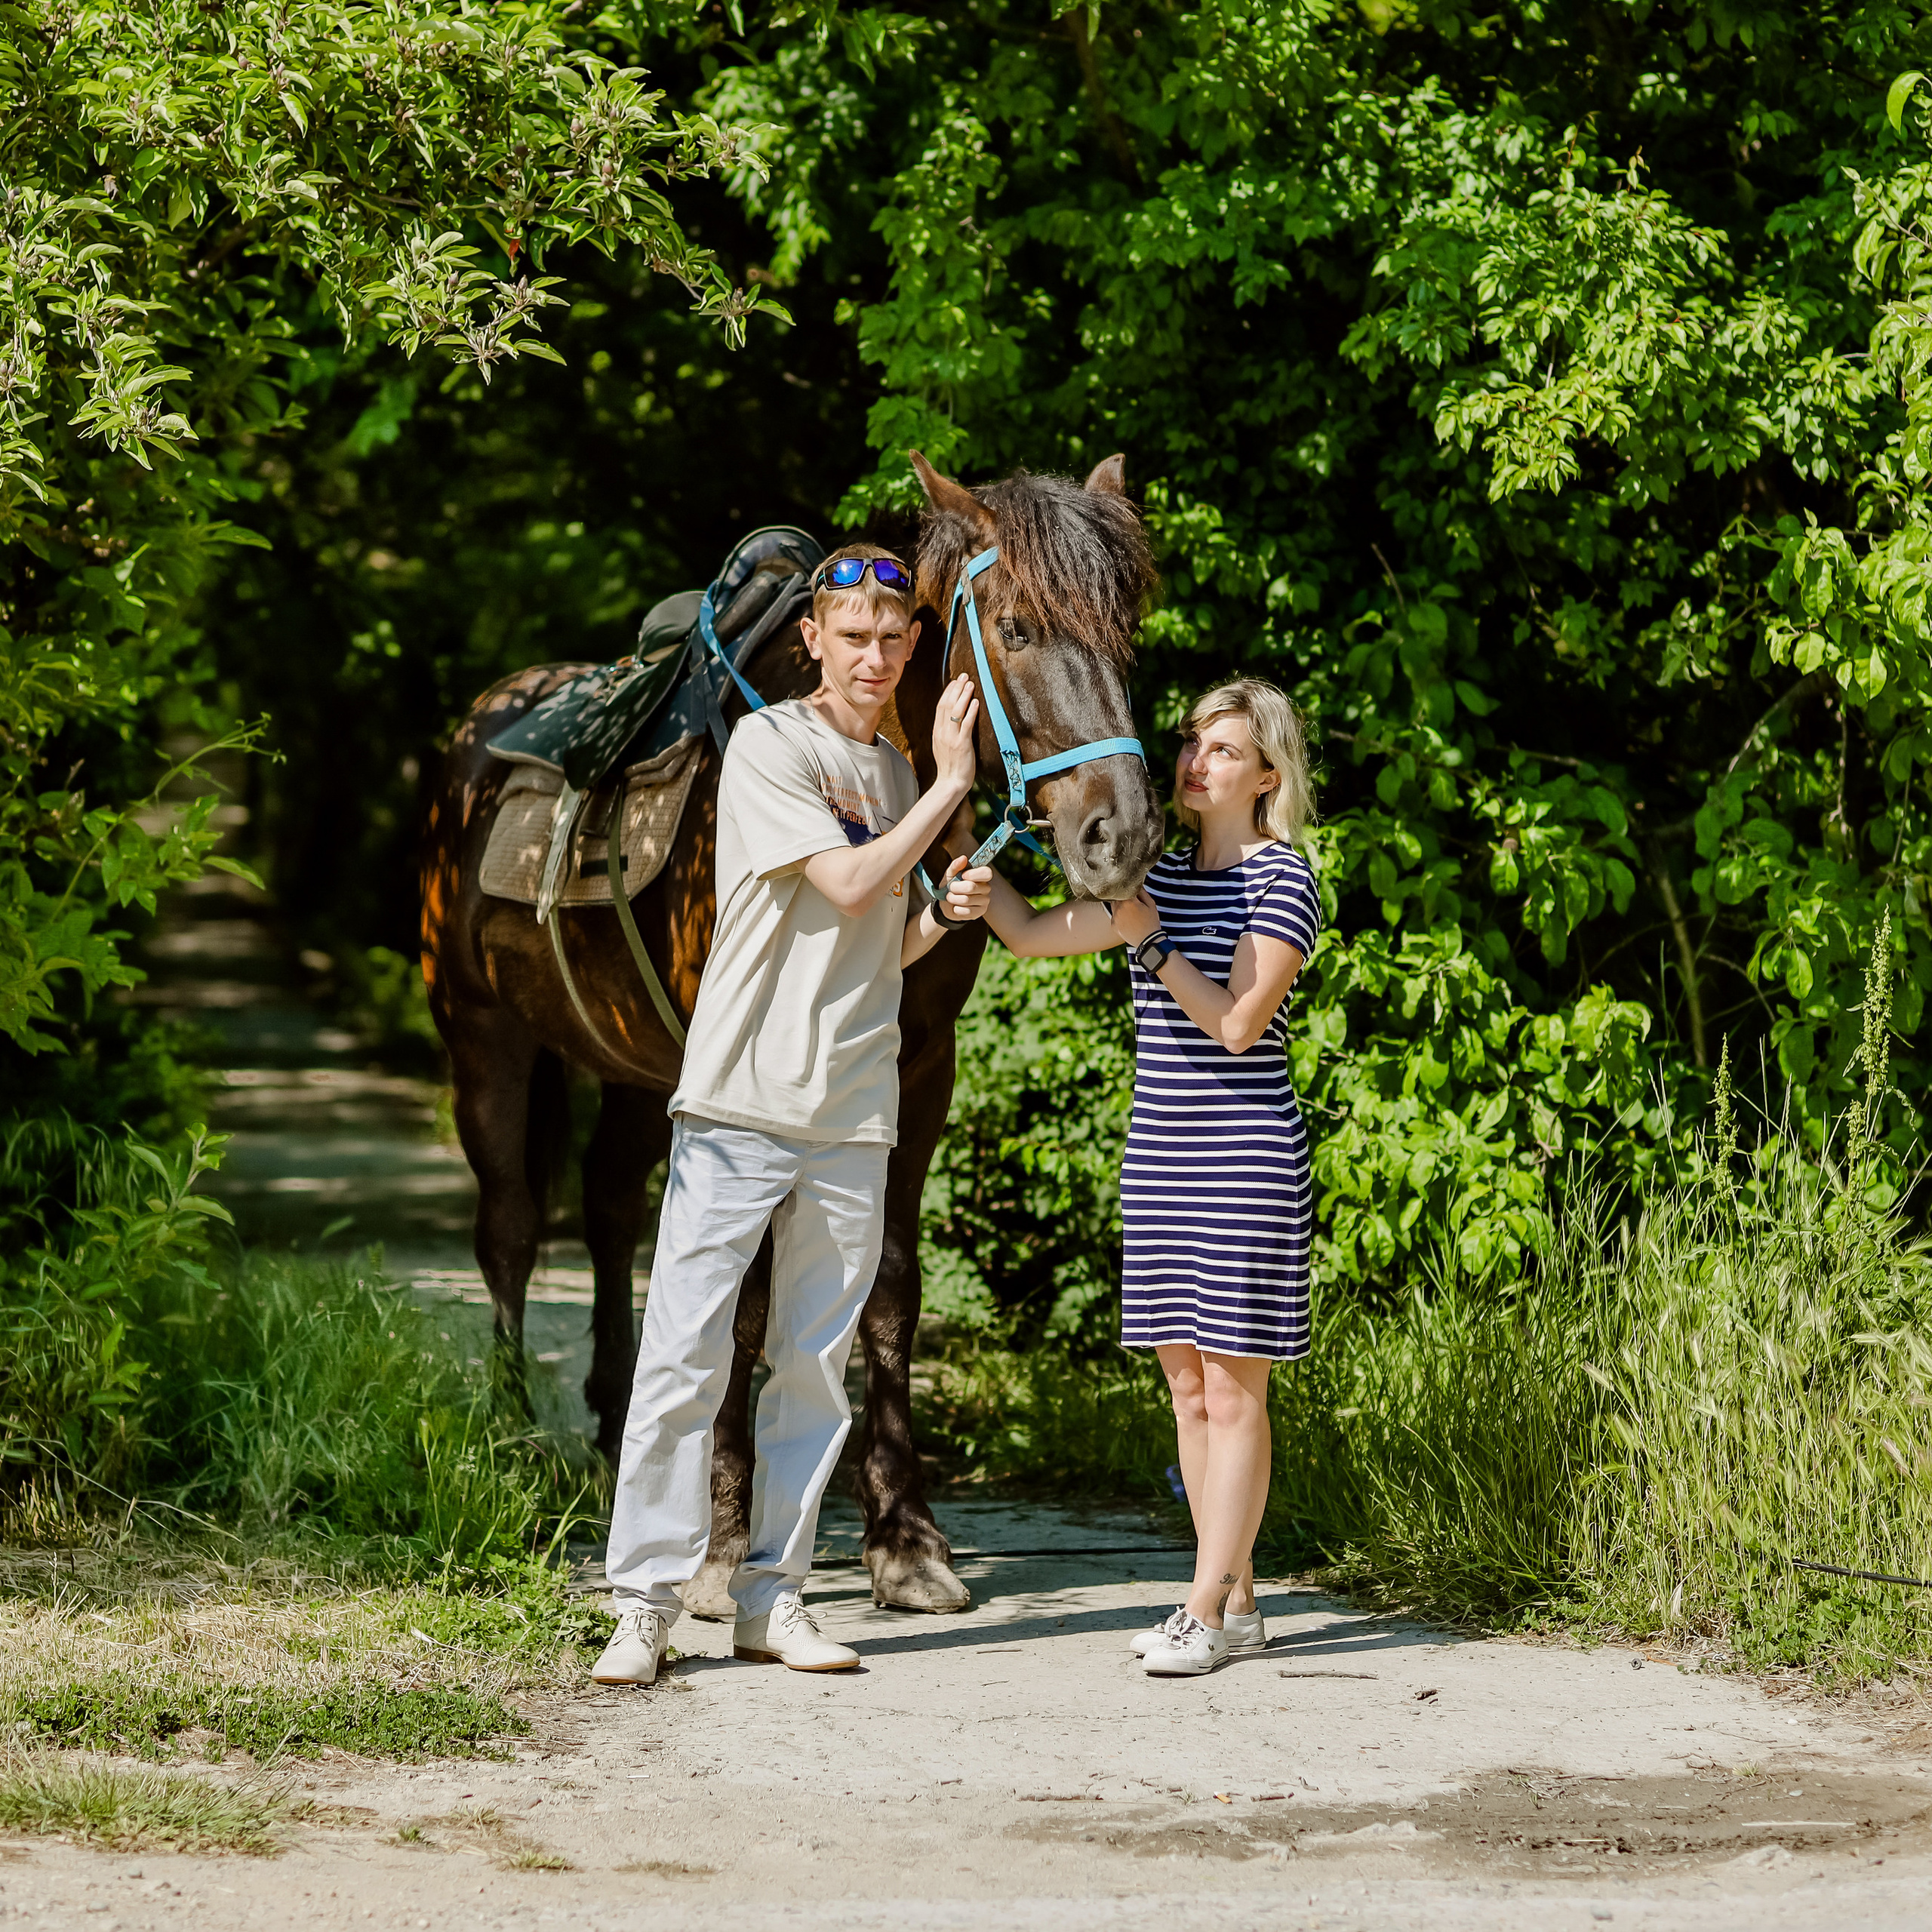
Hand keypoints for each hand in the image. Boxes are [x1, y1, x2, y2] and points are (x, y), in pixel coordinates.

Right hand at [930, 674, 980, 796]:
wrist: (950, 783)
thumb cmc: (950, 767)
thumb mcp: (942, 746)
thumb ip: (945, 732)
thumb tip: (951, 719)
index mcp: (937, 732)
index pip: (940, 706)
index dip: (948, 692)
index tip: (955, 681)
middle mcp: (942, 732)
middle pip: (947, 704)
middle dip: (956, 688)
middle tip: (964, 676)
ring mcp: (951, 738)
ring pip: (955, 711)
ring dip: (963, 695)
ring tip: (970, 684)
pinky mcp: (962, 744)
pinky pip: (966, 724)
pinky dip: (971, 711)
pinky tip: (975, 702)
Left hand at [939, 855, 992, 924]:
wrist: (946, 905)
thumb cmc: (950, 886)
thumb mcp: (950, 875)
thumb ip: (956, 866)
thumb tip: (964, 858)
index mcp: (981, 876)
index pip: (987, 873)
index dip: (973, 874)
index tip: (962, 876)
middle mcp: (986, 888)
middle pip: (971, 887)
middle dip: (955, 888)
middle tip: (950, 888)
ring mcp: (984, 901)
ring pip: (966, 900)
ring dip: (953, 899)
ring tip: (950, 897)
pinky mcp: (980, 912)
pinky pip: (967, 911)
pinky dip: (956, 909)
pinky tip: (956, 907)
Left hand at [1109, 889, 1160, 945]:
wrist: (1148, 941)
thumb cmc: (1151, 921)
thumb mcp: (1150, 904)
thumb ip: (1142, 892)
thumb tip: (1135, 884)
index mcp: (1129, 902)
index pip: (1124, 888)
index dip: (1129, 888)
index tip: (1132, 891)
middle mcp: (1119, 909)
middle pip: (1117, 896)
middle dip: (1123, 896)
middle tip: (1133, 901)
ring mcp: (1115, 917)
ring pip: (1114, 905)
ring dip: (1120, 905)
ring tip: (1131, 911)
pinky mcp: (1113, 925)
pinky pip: (1114, 915)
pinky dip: (1119, 915)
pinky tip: (1128, 919)